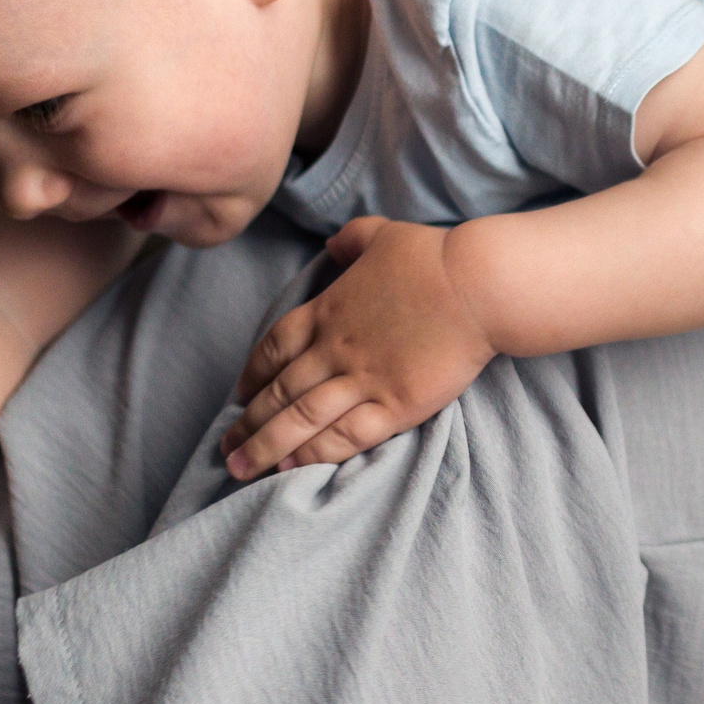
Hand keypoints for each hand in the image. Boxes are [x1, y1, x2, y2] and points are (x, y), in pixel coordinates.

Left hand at [222, 217, 497, 477]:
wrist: (477, 284)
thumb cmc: (434, 257)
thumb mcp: (383, 234)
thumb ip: (352, 239)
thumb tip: (332, 245)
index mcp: (329, 310)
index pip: (276, 346)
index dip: (253, 373)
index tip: (239, 395)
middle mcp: (336, 348)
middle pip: (279, 391)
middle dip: (248, 423)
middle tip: (226, 449)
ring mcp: (364, 378)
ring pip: (302, 418)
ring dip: (268, 445)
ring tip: (244, 469)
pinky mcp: (396, 404)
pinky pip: (346, 435)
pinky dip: (315, 453)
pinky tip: (293, 467)